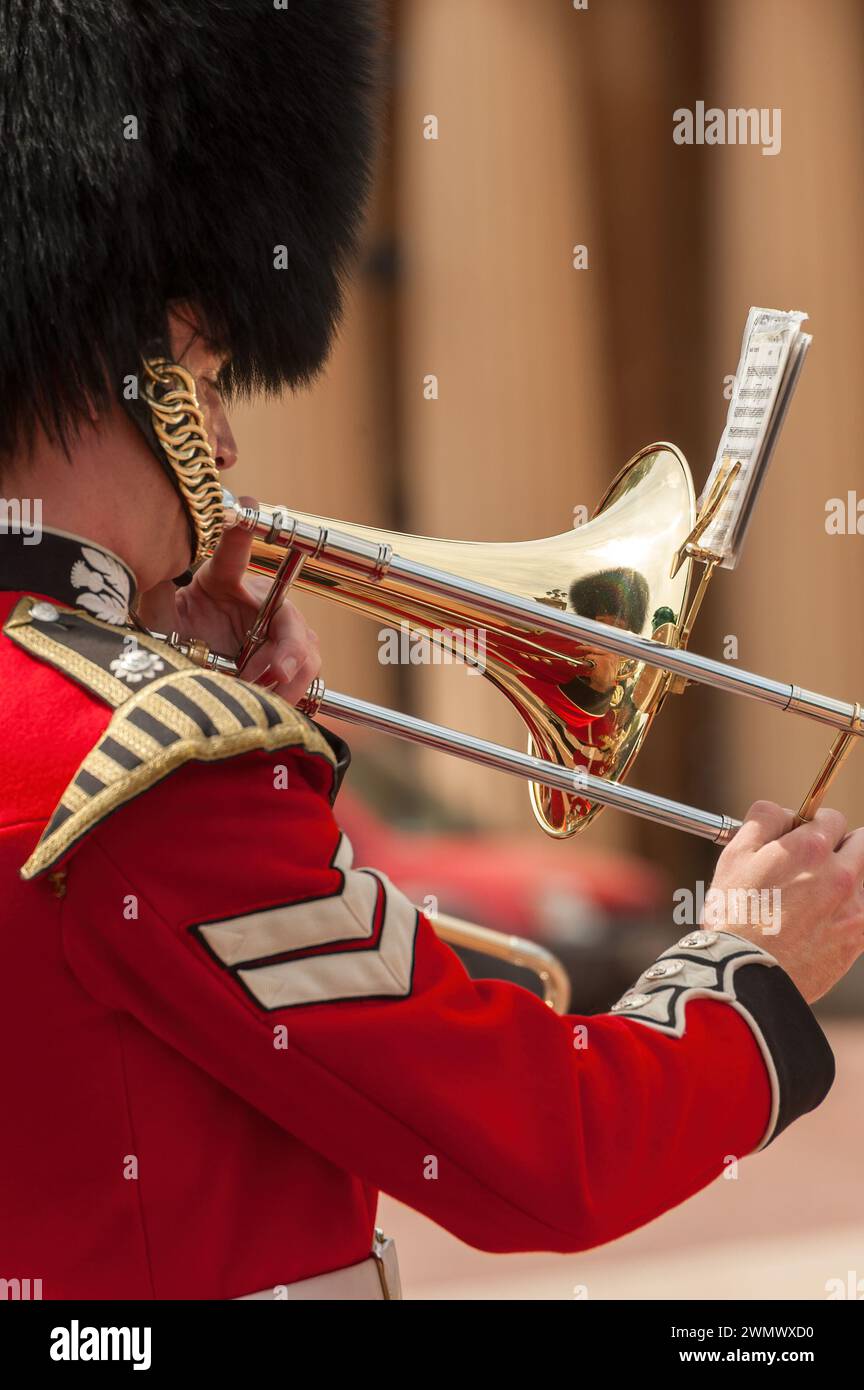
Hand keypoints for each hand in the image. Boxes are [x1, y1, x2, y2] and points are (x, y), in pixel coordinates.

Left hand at [137, 496, 320, 704]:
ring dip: (286, 675)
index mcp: (222, 579)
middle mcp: (257, 597)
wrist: (193, 658)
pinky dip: (290, 688)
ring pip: (306, 646)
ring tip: (255, 688)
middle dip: (286, 648)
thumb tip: (143, 572)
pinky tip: (268, 696)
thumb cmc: (176, 633)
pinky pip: (307, 669)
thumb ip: (157, 600)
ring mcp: (279, 625)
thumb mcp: (160, 621)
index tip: (249, 506)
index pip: (233, 552)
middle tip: (268, 673)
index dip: (241, 529)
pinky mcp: (292, 652)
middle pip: (289, 615)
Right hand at [706, 800, 863, 1002]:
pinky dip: (852, 909)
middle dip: (841, 846)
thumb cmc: (734, 915)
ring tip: (818, 898)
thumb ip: (763, 821)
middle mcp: (840, 873)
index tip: (800, 843)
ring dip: (849, 878)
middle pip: (862, 841)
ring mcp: (854, 907)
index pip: (831, 818)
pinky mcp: (858, 938)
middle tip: (816, 864)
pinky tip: (826, 921)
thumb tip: (782, 811)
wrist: (747, 975)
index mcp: (809, 848)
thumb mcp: (734, 856)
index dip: (813, 827)